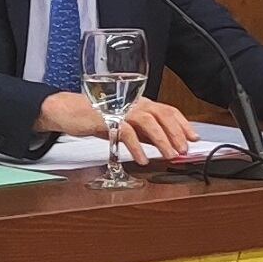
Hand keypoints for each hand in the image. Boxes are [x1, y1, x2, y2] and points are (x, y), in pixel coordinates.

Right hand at [34, 92, 199, 160]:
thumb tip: (161, 144)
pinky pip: (127, 132)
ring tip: (169, 155)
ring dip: (162, 140)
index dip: (183, 123)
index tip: (194, 138)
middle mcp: (134, 103)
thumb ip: (142, 132)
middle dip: (176, 133)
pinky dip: (137, 147)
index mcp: (140, 103)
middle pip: (162, 114)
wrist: (68, 111)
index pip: (168, 109)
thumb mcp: (124, 125)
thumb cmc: (96, 117)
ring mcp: (121, 109)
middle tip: (184, 150)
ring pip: (148, 122)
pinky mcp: (108, 118)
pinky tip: (142, 159)